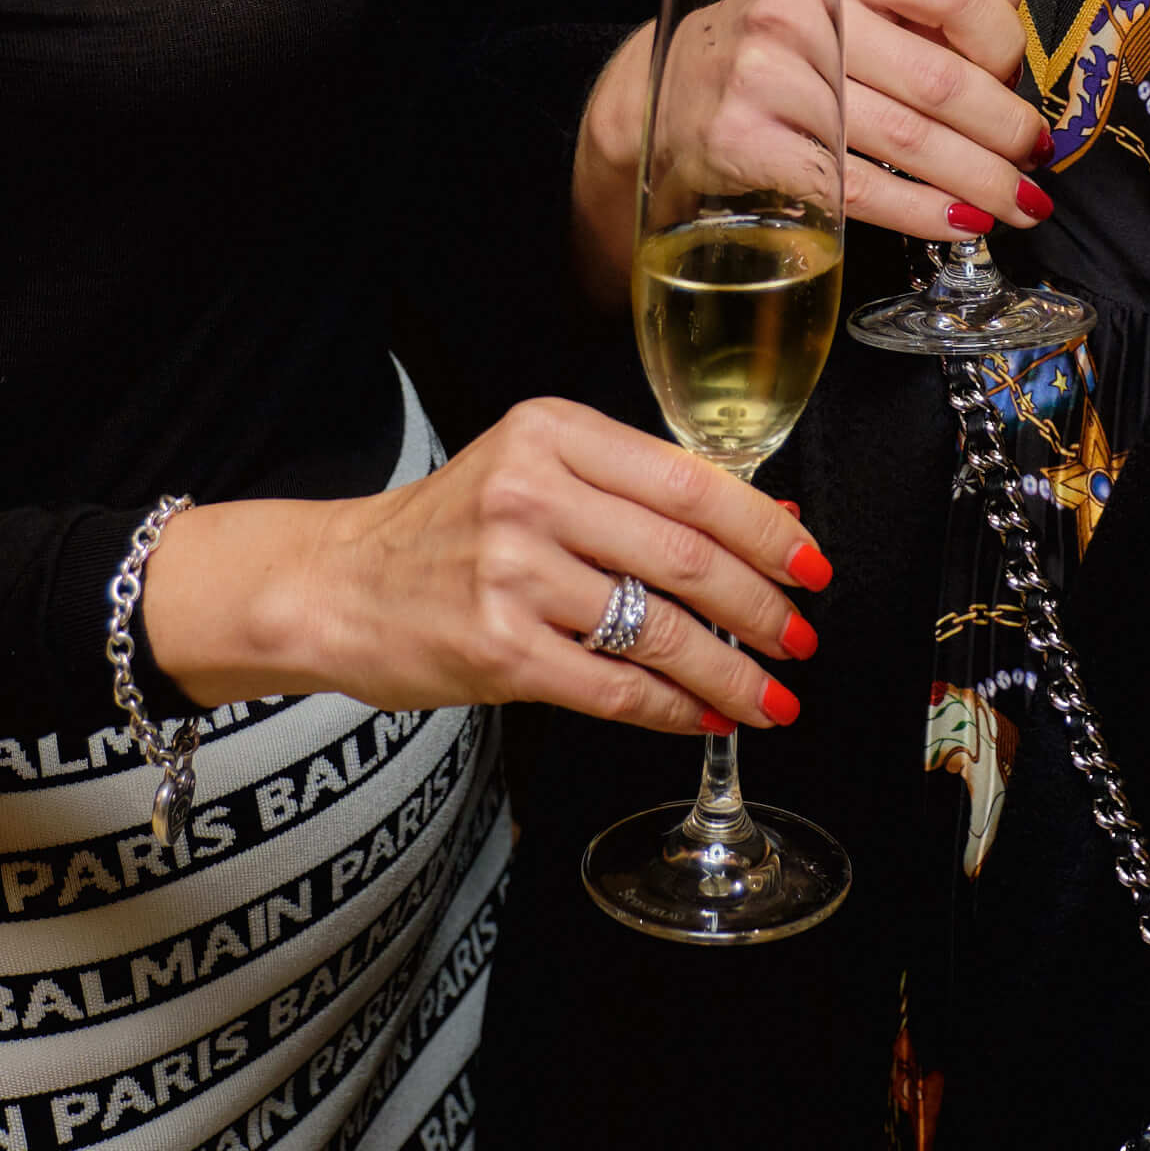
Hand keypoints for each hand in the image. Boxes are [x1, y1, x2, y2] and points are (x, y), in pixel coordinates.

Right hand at [139, 397, 827, 739]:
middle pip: (688, 555)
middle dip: (763, 607)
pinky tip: (707, 717)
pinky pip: (614, 686)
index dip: (767, 529)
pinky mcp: (497, 648)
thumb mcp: (535, 473)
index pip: (691, 480)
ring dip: (732, 673)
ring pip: (660, 630)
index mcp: (553, 433)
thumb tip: (765, 524)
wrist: (336, 584)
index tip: (813, 564)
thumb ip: (636, 492)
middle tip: (802, 637)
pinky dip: (674, 709)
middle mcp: (533, 493)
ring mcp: (513, 573)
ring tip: (771, 694)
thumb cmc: (448, 529)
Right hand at [572, 0, 1048, 301]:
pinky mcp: (749, 141)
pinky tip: (958, 222)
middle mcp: (800, 6)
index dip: (1003, 41)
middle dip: (1004, 131)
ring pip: (908, 142)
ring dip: (979, 182)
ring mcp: (770, 76)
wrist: (665, 89)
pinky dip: (921, 212)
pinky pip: (860, 187)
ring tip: (1018, 203)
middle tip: (1036, 158)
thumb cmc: (780, 41)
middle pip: (938, 79)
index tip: (1020, 80)